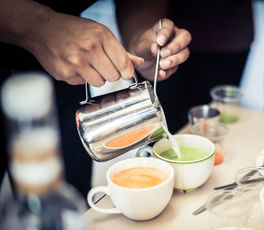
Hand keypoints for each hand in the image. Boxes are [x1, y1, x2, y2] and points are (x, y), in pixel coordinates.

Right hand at [26, 12, 143, 86]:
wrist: (42, 29)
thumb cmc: (74, 31)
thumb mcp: (100, 33)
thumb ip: (121, 51)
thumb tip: (139, 63)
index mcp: (102, 36)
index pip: (124, 64)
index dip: (127, 71)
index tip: (124, 72)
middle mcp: (89, 49)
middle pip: (114, 77)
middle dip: (111, 73)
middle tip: (101, 64)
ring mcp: (76, 62)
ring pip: (100, 83)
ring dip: (97, 77)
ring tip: (87, 64)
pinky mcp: (65, 73)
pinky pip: (83, 84)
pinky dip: (81, 78)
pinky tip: (74, 66)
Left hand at [130, 18, 190, 80]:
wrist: (141, 61)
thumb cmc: (142, 48)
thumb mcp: (140, 46)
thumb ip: (147, 47)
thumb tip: (155, 48)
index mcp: (165, 28)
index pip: (169, 26)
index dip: (166, 33)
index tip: (159, 42)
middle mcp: (175, 38)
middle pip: (185, 38)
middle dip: (175, 46)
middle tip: (163, 54)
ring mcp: (177, 52)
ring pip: (184, 53)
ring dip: (174, 60)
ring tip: (161, 64)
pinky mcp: (175, 65)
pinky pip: (176, 68)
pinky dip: (169, 71)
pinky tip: (161, 72)